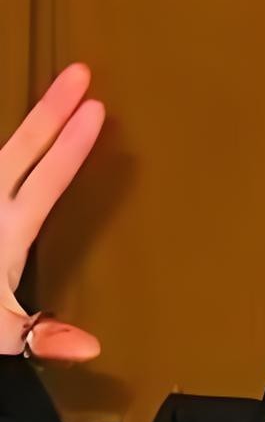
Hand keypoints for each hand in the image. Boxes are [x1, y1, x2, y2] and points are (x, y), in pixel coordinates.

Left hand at [0, 64, 103, 360]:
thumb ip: (39, 336)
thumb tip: (93, 348)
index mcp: (8, 232)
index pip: (47, 178)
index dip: (72, 145)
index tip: (97, 109)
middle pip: (22, 148)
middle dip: (51, 110)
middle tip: (78, 73)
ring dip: (24, 125)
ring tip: (46, 96)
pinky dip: (3, 156)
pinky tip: (5, 145)